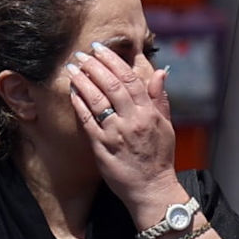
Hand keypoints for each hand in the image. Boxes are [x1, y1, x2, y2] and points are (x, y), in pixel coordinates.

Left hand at [64, 44, 181, 221]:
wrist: (152, 189)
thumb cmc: (159, 158)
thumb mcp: (166, 126)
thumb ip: (160, 98)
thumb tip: (161, 73)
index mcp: (148, 113)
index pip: (130, 79)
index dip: (113, 61)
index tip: (100, 49)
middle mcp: (132, 120)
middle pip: (111, 85)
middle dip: (94, 66)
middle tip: (82, 54)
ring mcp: (116, 133)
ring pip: (97, 100)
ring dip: (83, 81)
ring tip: (72, 68)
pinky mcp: (102, 147)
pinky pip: (88, 121)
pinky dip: (79, 104)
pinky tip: (72, 92)